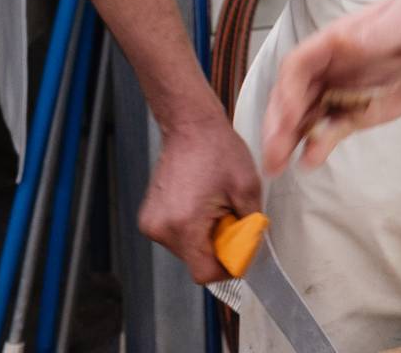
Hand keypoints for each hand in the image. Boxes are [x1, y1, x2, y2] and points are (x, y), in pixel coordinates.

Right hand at [138, 115, 261, 283]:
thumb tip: (251, 251)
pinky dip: (194, 227)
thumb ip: (251, 226)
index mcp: (184, 225)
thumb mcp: (248, 188)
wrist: (191, 127)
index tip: (241, 255)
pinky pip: (177, 235)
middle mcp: (161, 228)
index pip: (204, 273)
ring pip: (187, 249)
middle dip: (219, 247)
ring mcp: (151, 223)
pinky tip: (203, 204)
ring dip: (206, 236)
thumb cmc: (217, 150)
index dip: (228, 268)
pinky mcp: (149, 217)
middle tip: (231, 218)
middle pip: (195, 261)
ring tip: (216, 206)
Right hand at [260, 0, 400, 176]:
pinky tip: (309, 162)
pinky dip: (317, 145)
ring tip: (277, 166)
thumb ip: (376, 34)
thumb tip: (344, 41)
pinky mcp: (357, 113)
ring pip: (305, 117)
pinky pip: (331, 130)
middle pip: (292, 96)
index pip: (297, 66)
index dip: (286, 91)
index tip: (285, 117)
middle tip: (272, 154)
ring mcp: (341, 92)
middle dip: (279, 124)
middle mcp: (330, 69)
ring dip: (288, 140)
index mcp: (334, 42)